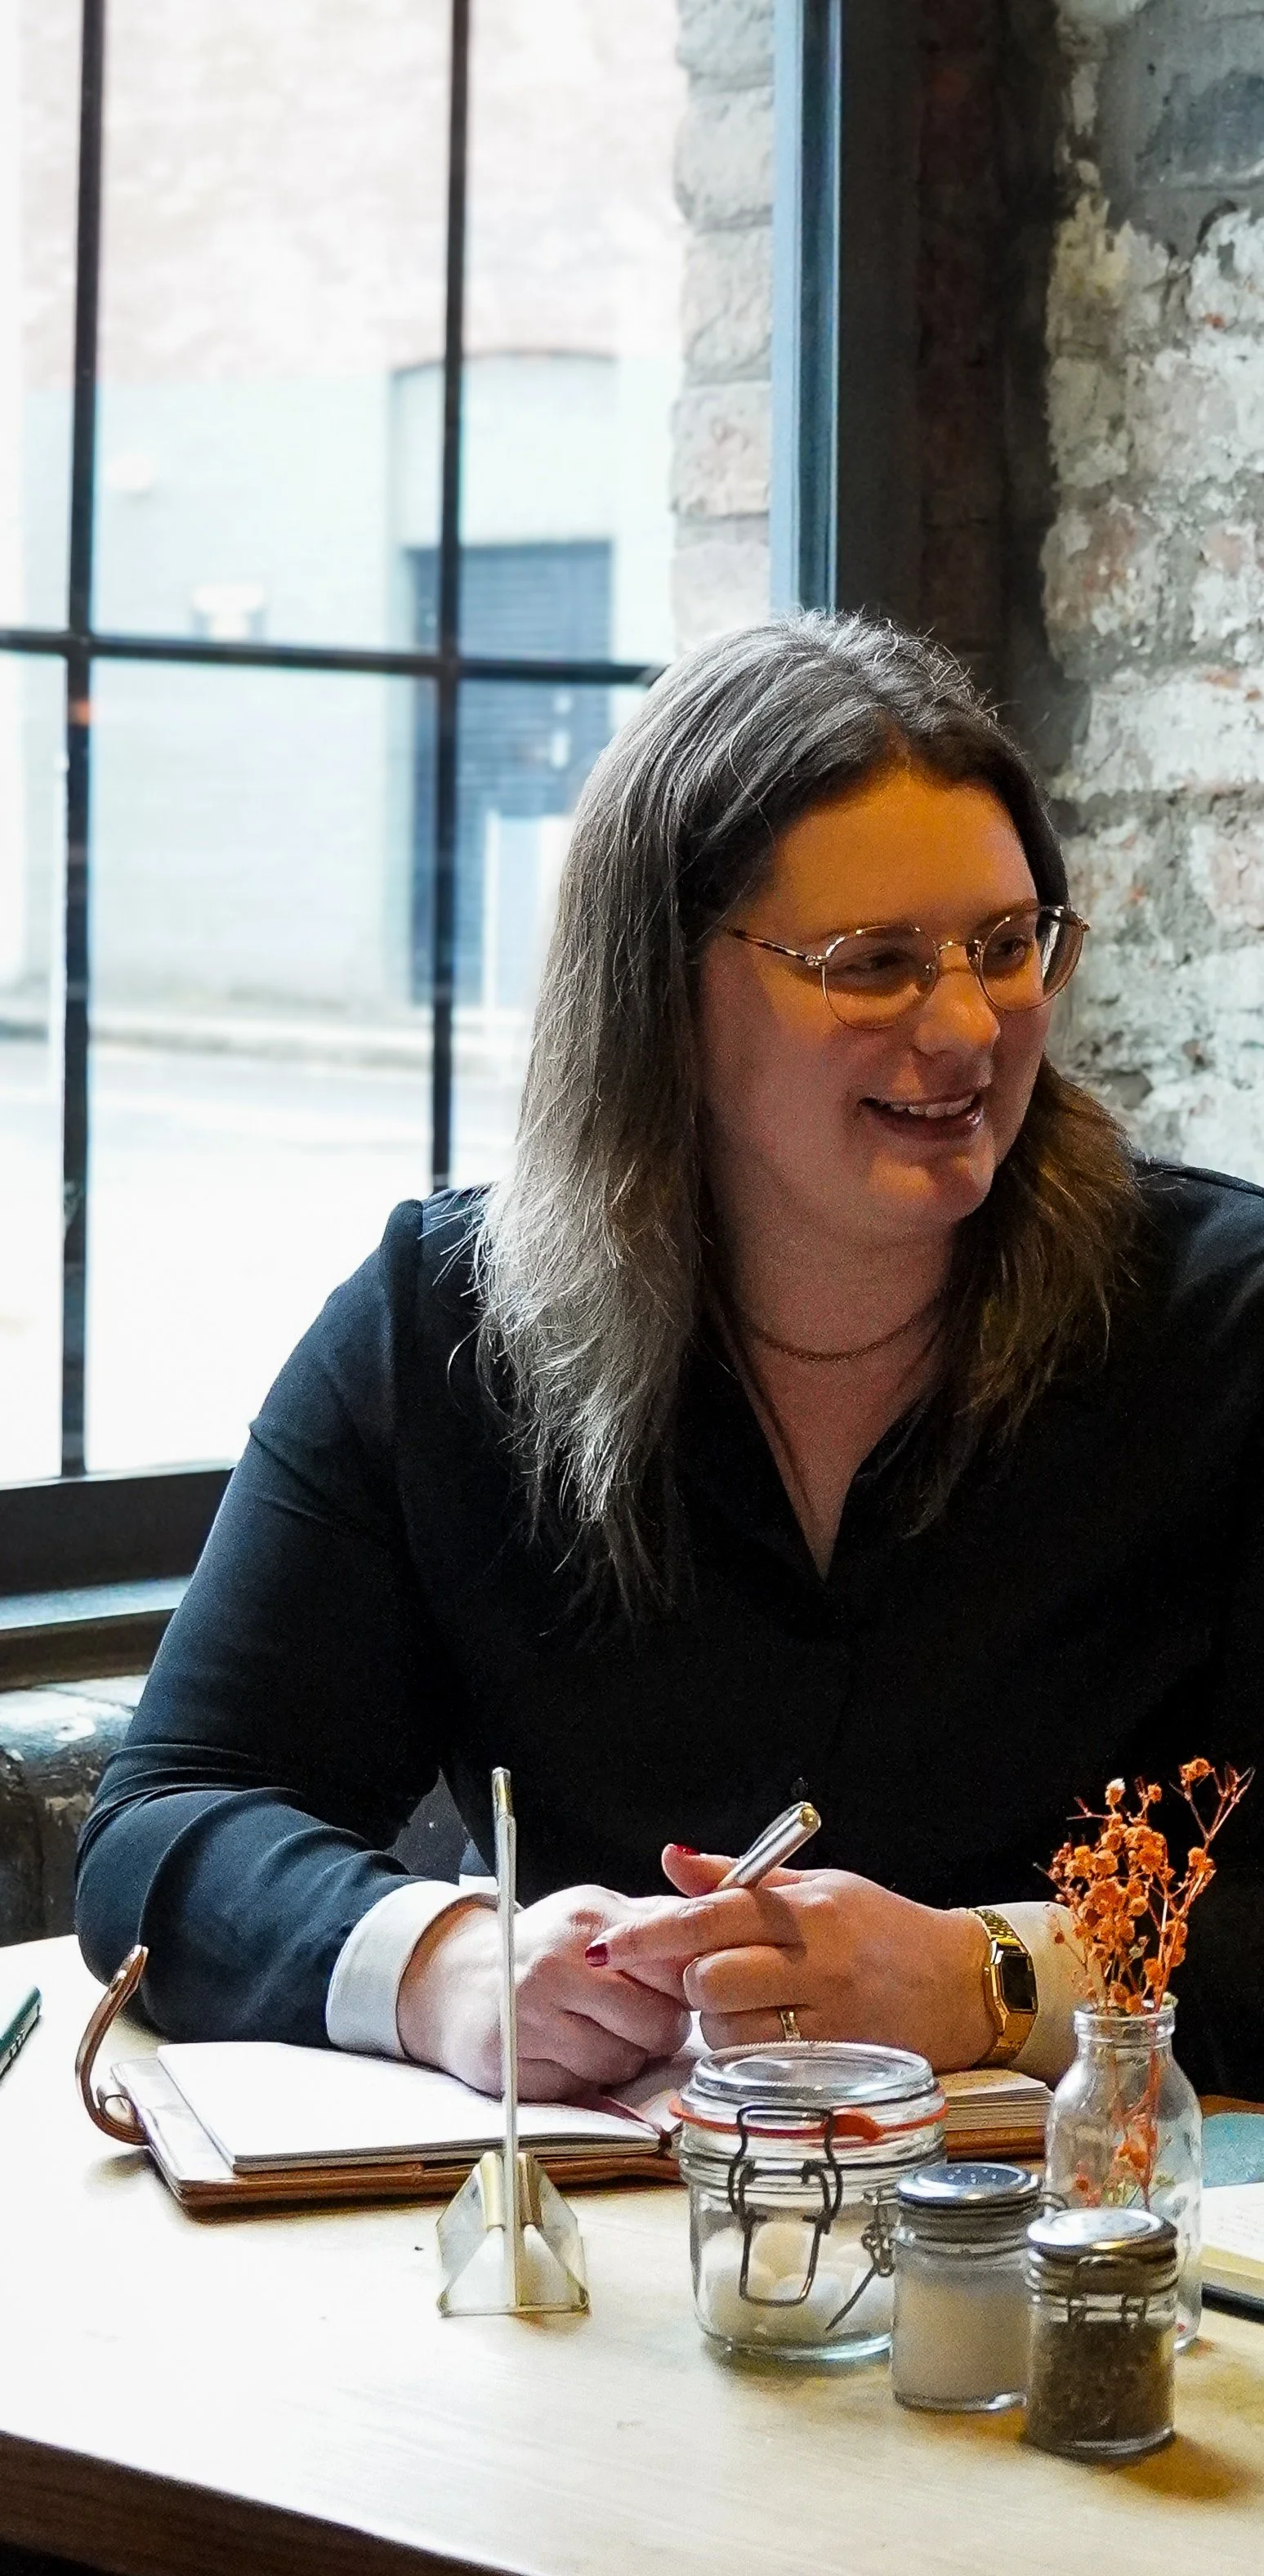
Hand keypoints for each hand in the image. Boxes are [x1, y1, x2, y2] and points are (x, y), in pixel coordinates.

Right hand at [396, 1888, 689, 2099]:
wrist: (454, 1979)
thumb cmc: (541, 1946)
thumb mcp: (594, 1912)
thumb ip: (653, 1921)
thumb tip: (721, 1920)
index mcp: (589, 1924)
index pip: (675, 1968)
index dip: (690, 1988)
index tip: (683, 1993)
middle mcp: (556, 1968)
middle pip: (656, 2027)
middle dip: (658, 2032)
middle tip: (641, 2021)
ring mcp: (530, 2020)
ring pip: (621, 2065)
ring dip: (622, 2058)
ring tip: (598, 2032)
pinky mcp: (512, 2068)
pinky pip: (581, 2090)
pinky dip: (584, 2079)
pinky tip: (567, 2051)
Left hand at [585, 1846, 994, 2071]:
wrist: (966, 1984)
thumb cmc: (883, 1929)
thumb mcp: (817, 1886)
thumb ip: (738, 1877)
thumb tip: (671, 1859)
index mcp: (805, 1907)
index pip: (708, 1915)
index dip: (647, 1934)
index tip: (604, 1947)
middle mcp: (817, 1959)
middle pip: (709, 1978)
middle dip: (694, 1983)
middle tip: (715, 1979)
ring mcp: (831, 2015)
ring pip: (729, 2030)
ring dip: (721, 2023)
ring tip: (752, 2008)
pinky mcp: (841, 2060)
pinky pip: (764, 2065)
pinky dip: (751, 2054)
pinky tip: (770, 2036)